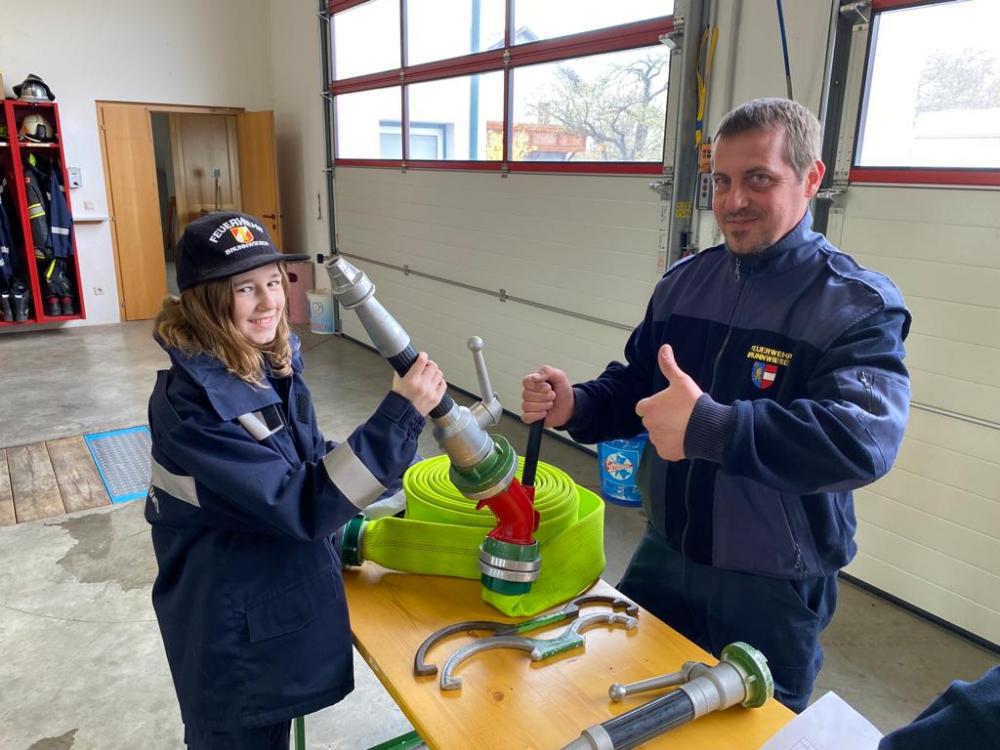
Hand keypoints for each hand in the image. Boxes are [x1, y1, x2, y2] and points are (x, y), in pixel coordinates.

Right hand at [392, 352, 446, 415]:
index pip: (422, 360)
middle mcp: (423, 385)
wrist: (402, 415)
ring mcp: (431, 392)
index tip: (422, 355)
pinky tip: (435, 382)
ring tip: (430, 374)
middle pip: (432, 366)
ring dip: (434, 372)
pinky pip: (443, 384)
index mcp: (412, 379)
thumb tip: (406, 362)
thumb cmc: (399, 400)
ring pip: (439, 374)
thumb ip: (402, 370)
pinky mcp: (436, 398)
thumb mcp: (397, 382)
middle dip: (429, 364)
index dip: (423, 355)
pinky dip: (440, 381)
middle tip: (426, 365)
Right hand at [521, 365, 574, 426]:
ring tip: (550, 404)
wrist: (570, 406)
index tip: (548, 387)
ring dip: (543, 406)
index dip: (538, 386)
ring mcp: (528, 405)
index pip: (526, 382)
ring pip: (527, 406)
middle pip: (526, 395)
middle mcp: (528, 393)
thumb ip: (547, 371)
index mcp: (532, 382)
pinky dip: (537, 415)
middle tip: (553, 396)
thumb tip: (534, 377)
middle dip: (544, 396)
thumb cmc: (563, 391)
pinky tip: (544, 413)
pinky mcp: (530, 417)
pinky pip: (526, 417)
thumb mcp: (559, 376)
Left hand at [635, 345, 702, 460]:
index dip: (654, 405)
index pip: (642, 407)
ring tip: (683, 427)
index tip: (667, 405)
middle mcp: (648, 425)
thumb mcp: (681, 380)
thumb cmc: (692, 402)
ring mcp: (656, 440)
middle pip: (650, 421)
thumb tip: (664, 347)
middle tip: (677, 415)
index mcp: (648, 407)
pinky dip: (672, 445)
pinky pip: (665, 448)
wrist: (708, 428)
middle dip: (660, 418)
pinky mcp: (665, 453)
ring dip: (665, 431)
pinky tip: (684, 439)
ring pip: (658, 435)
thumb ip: (669, 365)